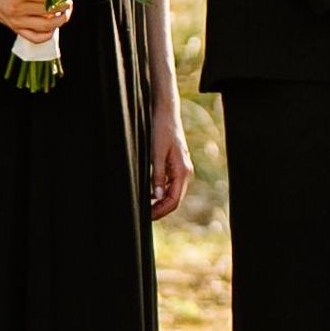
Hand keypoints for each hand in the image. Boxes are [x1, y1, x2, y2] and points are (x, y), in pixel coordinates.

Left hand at [143, 106, 195, 221]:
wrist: (166, 113)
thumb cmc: (161, 130)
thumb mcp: (156, 153)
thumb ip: (158, 175)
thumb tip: (158, 196)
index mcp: (182, 171)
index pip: (174, 200)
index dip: (160, 211)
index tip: (146, 216)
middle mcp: (185, 172)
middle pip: (175, 199)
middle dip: (160, 210)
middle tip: (144, 216)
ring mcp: (182, 169)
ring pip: (173, 193)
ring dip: (161, 203)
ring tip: (145, 208)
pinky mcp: (176, 165)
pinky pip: (171, 185)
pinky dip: (161, 193)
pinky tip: (150, 195)